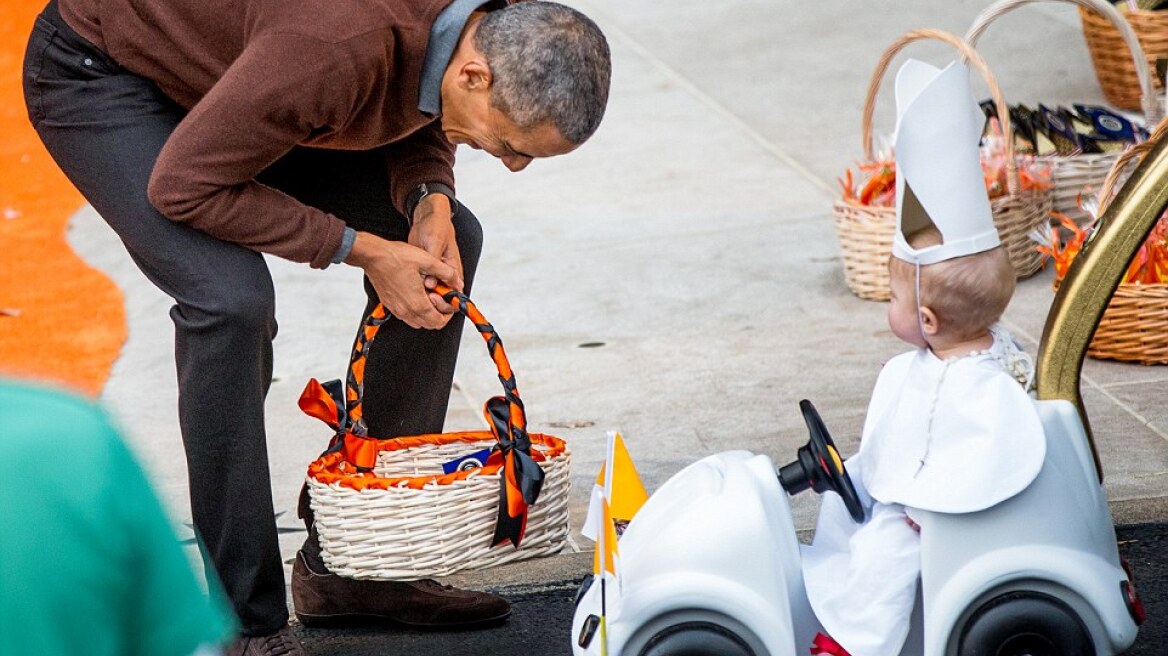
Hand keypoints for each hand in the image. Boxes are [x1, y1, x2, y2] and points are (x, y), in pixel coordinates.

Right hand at [344, 231, 459, 328]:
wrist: (372, 256)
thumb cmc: (395, 257)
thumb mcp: (427, 260)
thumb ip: (446, 273)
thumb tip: (457, 282)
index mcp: (417, 303)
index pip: (438, 321)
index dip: (448, 314)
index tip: (448, 302)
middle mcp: (406, 310)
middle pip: (429, 325)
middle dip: (438, 314)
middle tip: (439, 297)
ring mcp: (397, 309)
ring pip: (417, 322)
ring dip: (427, 313)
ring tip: (428, 296)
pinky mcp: (390, 305)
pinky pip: (406, 316)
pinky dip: (415, 311)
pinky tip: (416, 295)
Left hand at [410, 192, 462, 313]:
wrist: (425, 218)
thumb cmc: (435, 227)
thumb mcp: (435, 244)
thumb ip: (434, 265)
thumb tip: (430, 284)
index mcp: (454, 270)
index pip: (455, 294)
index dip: (445, 302)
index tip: (433, 298)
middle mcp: (445, 276)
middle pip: (443, 298)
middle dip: (432, 302)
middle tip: (421, 296)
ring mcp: (433, 275)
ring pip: (430, 295)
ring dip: (422, 298)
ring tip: (411, 293)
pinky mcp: (422, 273)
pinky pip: (420, 287)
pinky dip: (414, 291)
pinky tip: (405, 288)